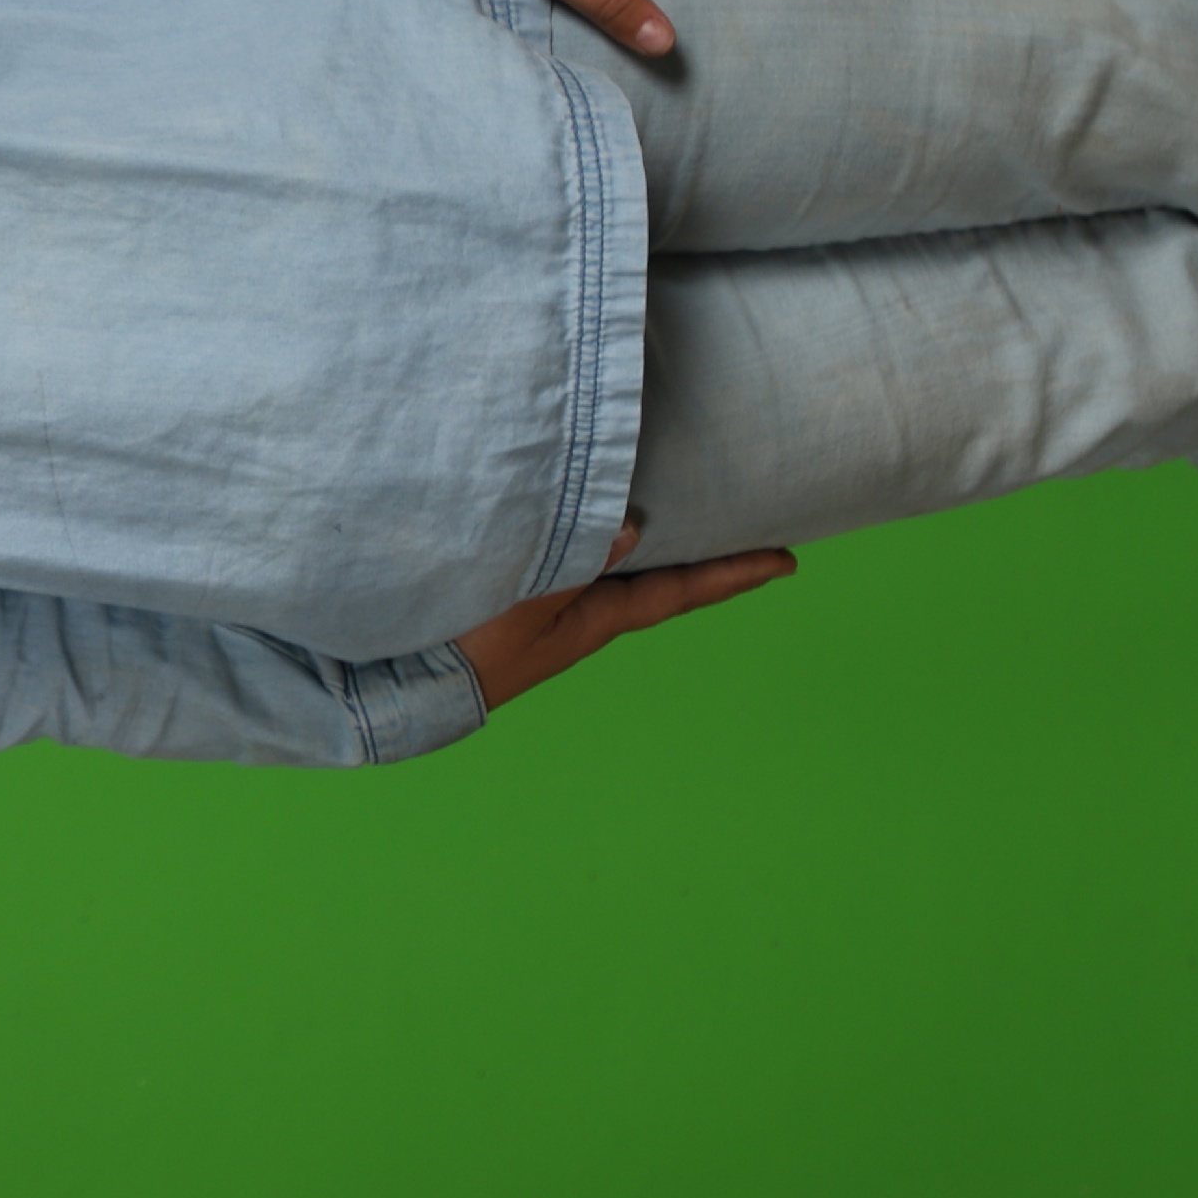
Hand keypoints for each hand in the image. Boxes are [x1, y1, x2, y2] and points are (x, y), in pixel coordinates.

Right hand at [451, 514, 796, 711]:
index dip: (733, 574)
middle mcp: (588, 614)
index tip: (787, 561)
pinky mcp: (526, 597)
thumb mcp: (524, 606)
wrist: (411, 685)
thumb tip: (630, 528)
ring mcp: (557, 608)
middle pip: (662, 579)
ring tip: (686, 511)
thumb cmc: (468, 650)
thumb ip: (572, 564)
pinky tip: (597, 519)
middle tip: (748, 523)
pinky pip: (584, 560)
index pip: (681, 591)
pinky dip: (604, 539)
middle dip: (705, 555)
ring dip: (658, 546)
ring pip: (623, 568)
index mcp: (599, 620)